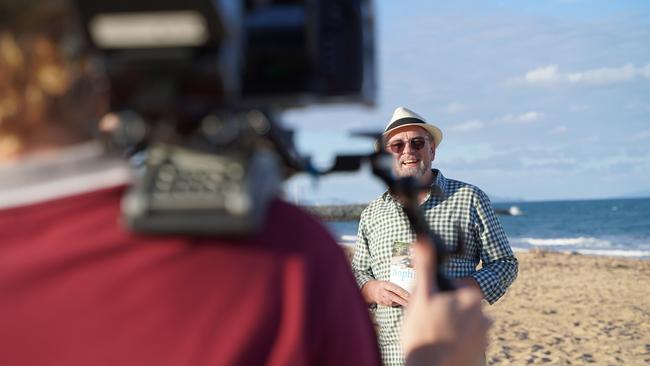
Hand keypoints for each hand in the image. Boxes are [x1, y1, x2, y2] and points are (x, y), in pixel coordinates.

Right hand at [361, 280, 409, 306]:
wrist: (369, 289)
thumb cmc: (382, 285)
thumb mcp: (387, 282)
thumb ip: (395, 284)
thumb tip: (408, 285)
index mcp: (384, 284)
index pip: (394, 288)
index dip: (402, 292)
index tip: (409, 295)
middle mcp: (382, 291)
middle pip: (393, 297)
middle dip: (402, 300)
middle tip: (411, 302)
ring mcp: (380, 298)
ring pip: (392, 302)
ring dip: (400, 303)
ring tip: (408, 304)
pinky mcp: (381, 303)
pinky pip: (390, 305)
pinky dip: (396, 304)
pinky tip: (401, 303)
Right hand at [402, 235, 490, 365]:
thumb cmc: (422, 331)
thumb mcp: (421, 294)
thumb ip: (425, 266)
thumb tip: (423, 239)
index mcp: (473, 298)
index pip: (454, 288)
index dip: (437, 295)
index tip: (427, 306)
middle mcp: (485, 317)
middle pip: (459, 307)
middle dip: (445, 311)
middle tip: (427, 322)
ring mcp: (484, 339)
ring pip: (463, 326)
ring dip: (450, 329)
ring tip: (434, 337)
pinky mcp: (480, 357)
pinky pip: (466, 344)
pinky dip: (456, 346)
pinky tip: (442, 349)